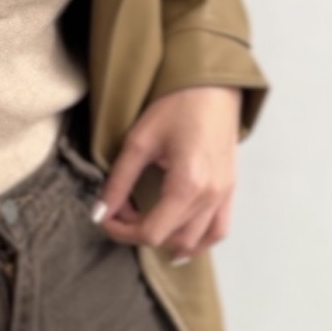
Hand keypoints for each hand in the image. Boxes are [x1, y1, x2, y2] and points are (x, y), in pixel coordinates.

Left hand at [90, 86, 242, 263]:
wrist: (212, 88)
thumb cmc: (177, 107)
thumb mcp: (138, 142)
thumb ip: (119, 181)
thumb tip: (102, 211)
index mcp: (188, 185)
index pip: (152, 232)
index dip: (122, 231)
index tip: (106, 217)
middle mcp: (210, 196)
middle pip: (172, 240)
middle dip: (139, 233)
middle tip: (121, 212)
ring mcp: (224, 195)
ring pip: (196, 241)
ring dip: (167, 241)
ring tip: (144, 223)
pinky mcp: (230, 190)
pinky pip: (218, 230)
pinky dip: (197, 240)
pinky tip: (177, 236)